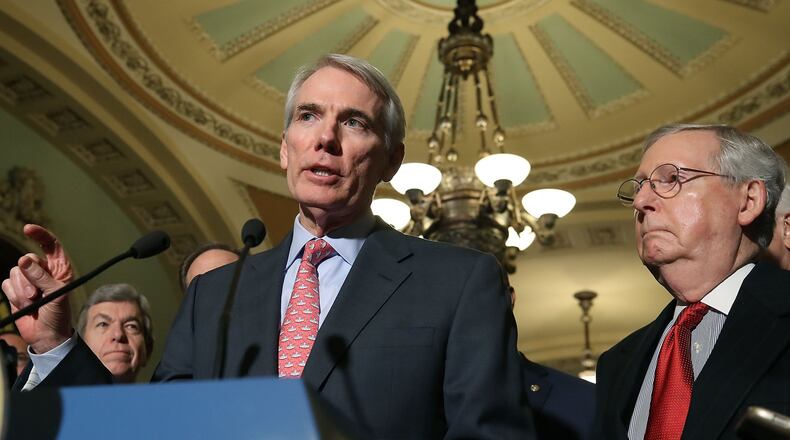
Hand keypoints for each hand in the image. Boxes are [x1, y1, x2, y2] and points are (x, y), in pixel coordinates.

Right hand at [1, 224, 73, 352]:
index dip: (40, 234)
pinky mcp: (15, 290)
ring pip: (14, 272)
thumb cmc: (59, 314)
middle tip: (36, 295)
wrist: (46, 335)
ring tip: (32, 302)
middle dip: (28, 279)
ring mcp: (28, 280)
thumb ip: (42, 277)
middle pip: (26, 260)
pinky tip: (24, 305)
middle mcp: (43, 271)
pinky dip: (13, 296)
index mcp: (59, 268)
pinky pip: (6, 284)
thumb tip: (24, 261)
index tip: (28, 229)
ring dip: (21, 290)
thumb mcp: (57, 294)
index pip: (50, 245)